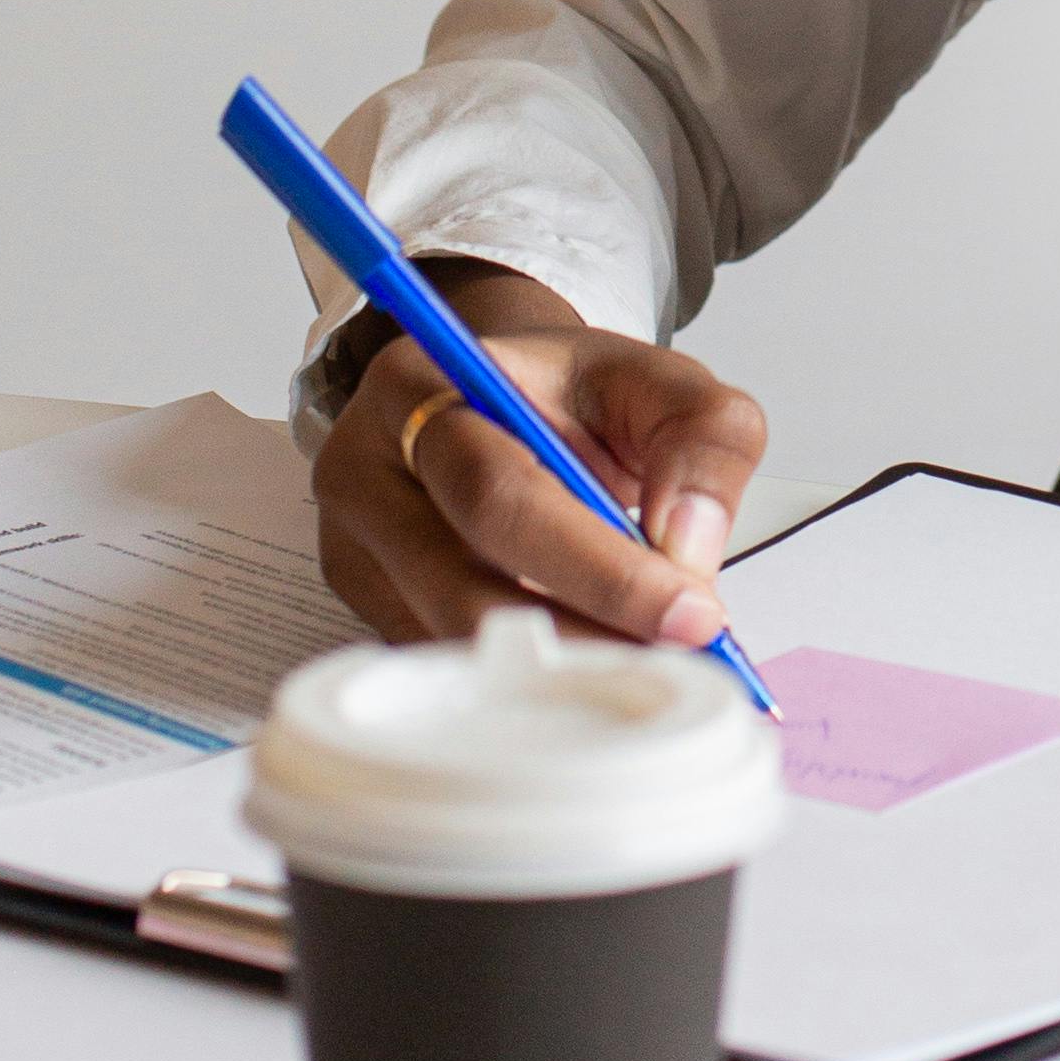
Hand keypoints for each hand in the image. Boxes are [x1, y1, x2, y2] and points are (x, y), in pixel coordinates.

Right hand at [309, 265, 768, 659]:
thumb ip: (703, 437)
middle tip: (682, 657)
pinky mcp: (369, 610)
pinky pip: (451, 666)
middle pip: (465, 587)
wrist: (507, 397)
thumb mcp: (656, 379)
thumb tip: (688, 547)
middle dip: (588, 636)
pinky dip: (528, 682)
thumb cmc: (570, 393)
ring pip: (456, 643)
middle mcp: (367, 471)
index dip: (598, 567)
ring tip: (654, 662)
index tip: (691, 610)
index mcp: (422, 386)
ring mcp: (356, 551)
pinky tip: (597, 665)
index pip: (499, 493)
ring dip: (564, 668)